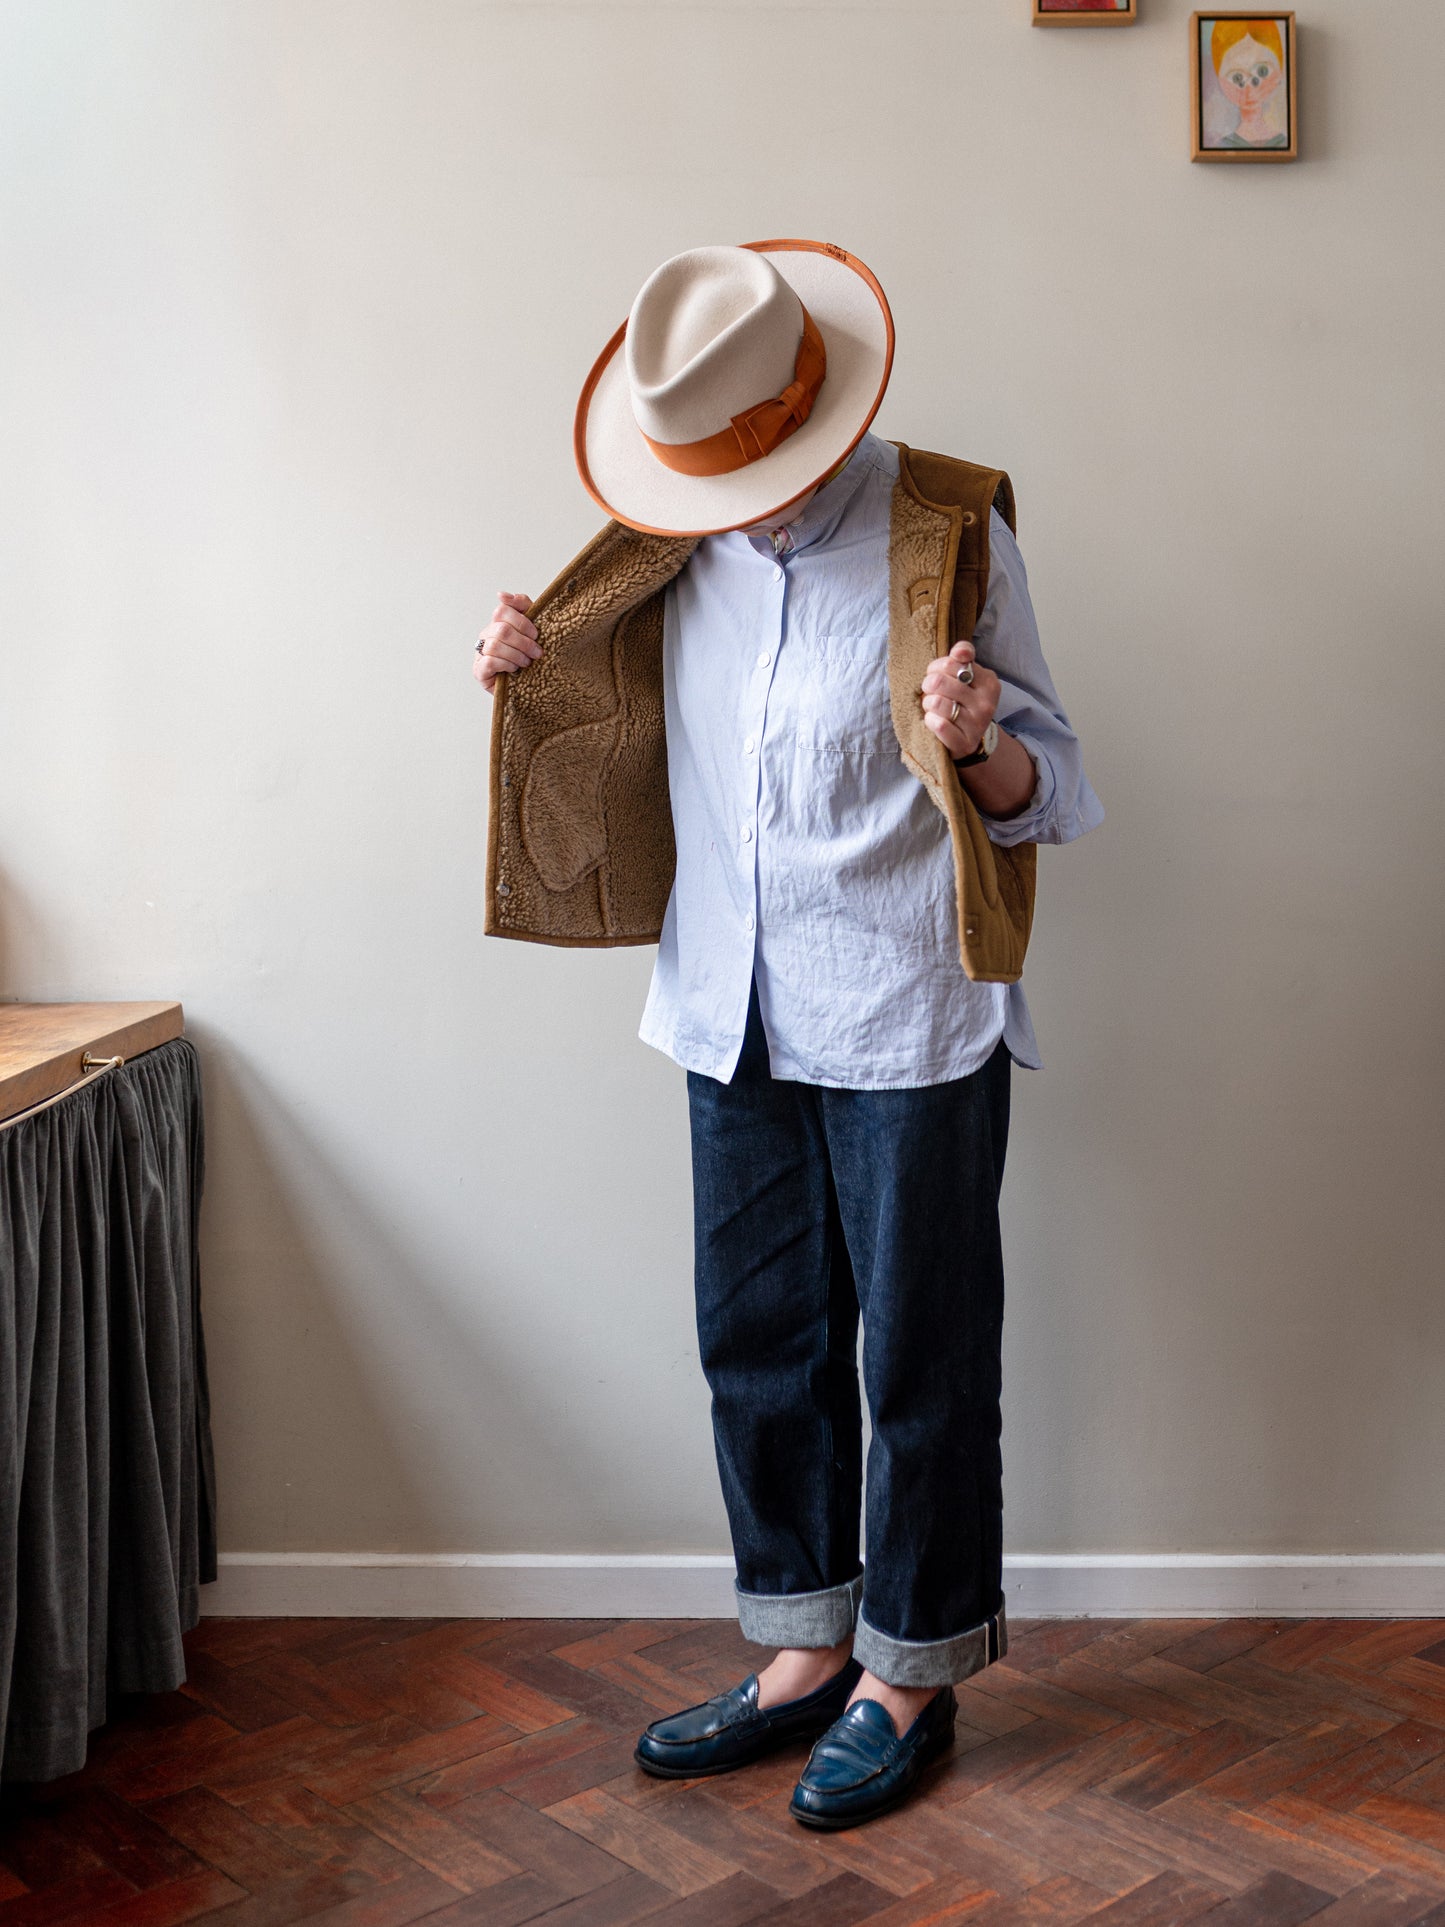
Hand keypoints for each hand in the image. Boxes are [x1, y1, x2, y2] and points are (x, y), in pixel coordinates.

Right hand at [472, 592, 539, 693]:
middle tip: (537, 653)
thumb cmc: (529, 654)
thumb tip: (501, 594)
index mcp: (497, 622)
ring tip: (527, 663)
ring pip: (495, 646)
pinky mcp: (479, 670)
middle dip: (524, 642)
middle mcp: (486, 635)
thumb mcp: (531, 628)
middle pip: (502, 630)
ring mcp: (480, 652)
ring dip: (516, 655)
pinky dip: (506, 665)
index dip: (522, 622)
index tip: (536, 634)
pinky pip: (489, 662)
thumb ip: (522, 606)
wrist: (528, 685)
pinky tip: (514, 669)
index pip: (502, 611)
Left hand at [920, 640, 998, 758]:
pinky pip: (939, 725)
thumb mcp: (968, 676)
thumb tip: (959, 651)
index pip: (951, 662)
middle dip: (928, 685)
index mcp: (988, 681)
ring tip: (932, 707)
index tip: (937, 673)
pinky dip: (930, 721)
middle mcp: (986, 702)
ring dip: (927, 704)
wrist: (970, 739)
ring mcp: (977, 724)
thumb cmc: (962, 701)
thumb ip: (964, 656)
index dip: (936, 667)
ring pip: (936, 703)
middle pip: (939, 681)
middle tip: (931, 691)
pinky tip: (933, 721)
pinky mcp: (965, 743)